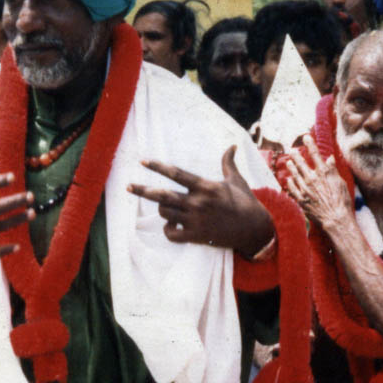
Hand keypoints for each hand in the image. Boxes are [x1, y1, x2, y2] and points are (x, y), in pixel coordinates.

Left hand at [127, 145, 274, 257]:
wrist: (254, 229)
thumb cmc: (246, 203)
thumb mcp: (237, 181)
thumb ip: (228, 163)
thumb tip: (232, 146)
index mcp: (206, 187)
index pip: (176, 174)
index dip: (158, 167)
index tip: (143, 161)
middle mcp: (198, 203)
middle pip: (163, 196)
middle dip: (143, 190)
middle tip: (128, 187)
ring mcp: (195, 220)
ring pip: (165, 213)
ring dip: (161, 210)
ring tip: (165, 209)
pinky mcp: (196, 236)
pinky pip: (171, 234)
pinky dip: (168, 230)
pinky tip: (171, 227)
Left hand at [284, 135, 352, 230]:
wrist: (335, 219)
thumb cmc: (342, 201)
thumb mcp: (341, 182)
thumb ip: (333, 170)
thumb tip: (329, 158)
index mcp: (323, 172)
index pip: (315, 154)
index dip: (310, 144)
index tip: (306, 137)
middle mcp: (312, 178)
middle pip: (301, 163)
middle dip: (296, 155)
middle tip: (292, 150)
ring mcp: (305, 189)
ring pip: (294, 174)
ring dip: (291, 167)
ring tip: (289, 162)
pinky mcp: (301, 199)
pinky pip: (292, 188)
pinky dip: (290, 183)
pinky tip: (288, 180)